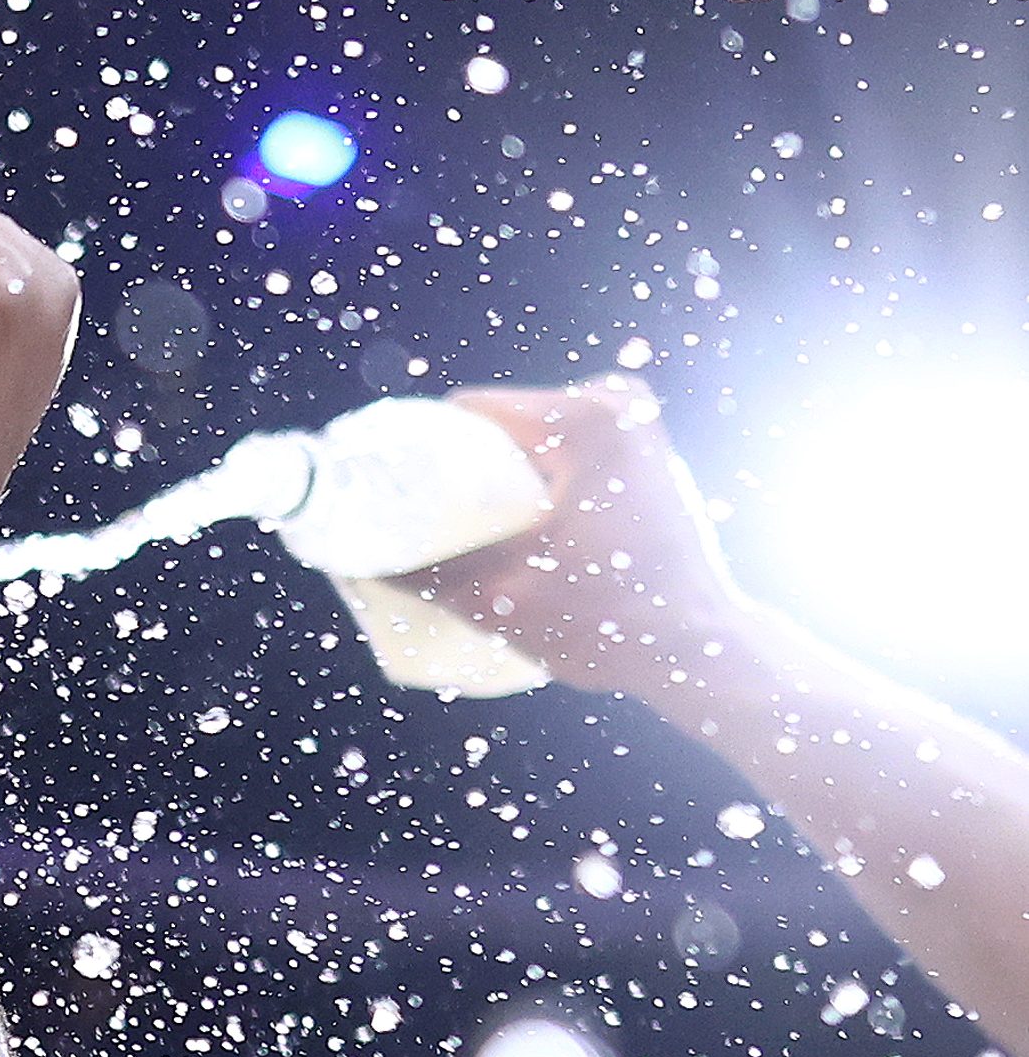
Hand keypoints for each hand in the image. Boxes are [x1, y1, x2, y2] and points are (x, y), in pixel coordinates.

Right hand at [409, 376, 744, 697]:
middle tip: (424, 512)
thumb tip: (358, 563)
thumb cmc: (608, 625)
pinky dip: (537, 471)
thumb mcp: (498, 602)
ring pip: (537, 432)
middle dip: (460, 461)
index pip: (474, 412)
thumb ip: (424, 578)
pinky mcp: (649, 451)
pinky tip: (510, 512)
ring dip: (500, 468)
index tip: (391, 481)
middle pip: (505, 420)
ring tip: (463, 519)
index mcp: (585, 423)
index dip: (424, 444)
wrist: (697, 648)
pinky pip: (569, 444)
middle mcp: (620, 407)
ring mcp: (641, 425)